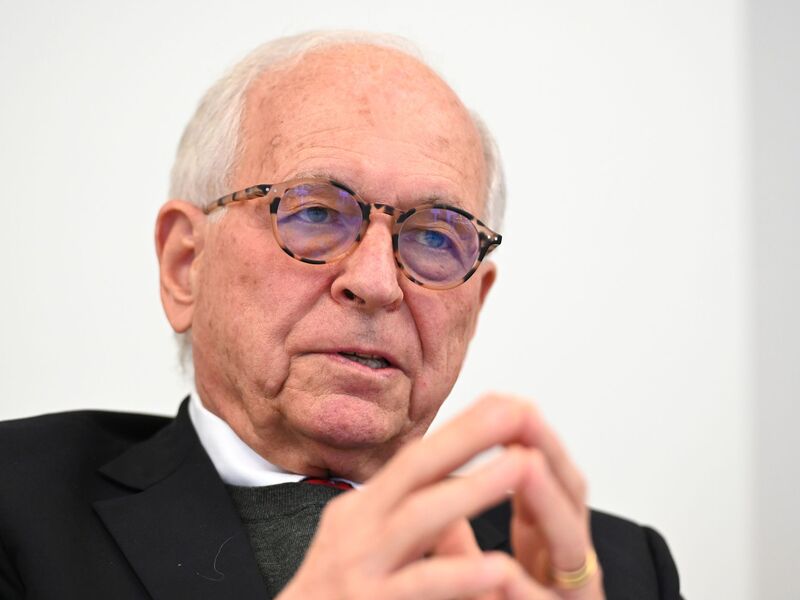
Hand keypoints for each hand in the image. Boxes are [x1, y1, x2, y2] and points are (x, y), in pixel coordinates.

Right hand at [278, 395, 603, 599]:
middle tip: (517, 411)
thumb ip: (403, 514)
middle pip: (416, 469)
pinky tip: (497, 566)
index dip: (461, 428)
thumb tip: (454, 482)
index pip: (415, 458)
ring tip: (520, 467)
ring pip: (418, 518)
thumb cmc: (336, 596)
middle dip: (468, 436)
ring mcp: (358, 567)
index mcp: (361, 510)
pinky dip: (460, 574)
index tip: (504, 403)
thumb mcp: (362, 545)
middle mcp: (356, 528)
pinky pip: (419, 584)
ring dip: (472, 489)